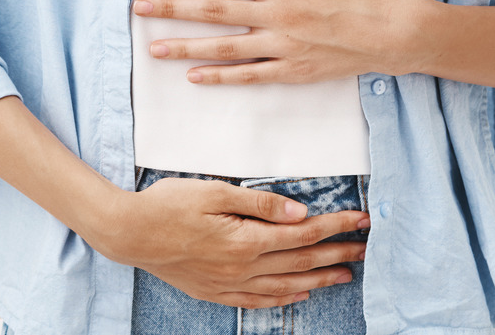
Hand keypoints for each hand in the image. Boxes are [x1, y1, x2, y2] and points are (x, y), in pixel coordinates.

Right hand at [92, 177, 369, 308]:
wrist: (129, 233)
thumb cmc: (168, 204)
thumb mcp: (214, 192)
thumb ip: (259, 203)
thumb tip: (299, 212)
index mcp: (245, 240)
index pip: (303, 234)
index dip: (336, 226)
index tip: (360, 219)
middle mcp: (242, 267)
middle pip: (301, 262)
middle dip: (337, 254)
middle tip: (366, 248)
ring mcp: (228, 284)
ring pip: (285, 286)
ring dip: (318, 280)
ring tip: (344, 275)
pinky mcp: (215, 291)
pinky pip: (258, 301)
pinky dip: (284, 300)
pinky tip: (299, 295)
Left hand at [132, 0, 432, 83]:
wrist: (401, 33)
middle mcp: (278, 18)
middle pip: (214, 13)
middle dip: (173, 9)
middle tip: (139, 8)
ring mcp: (284, 48)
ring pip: (225, 49)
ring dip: (187, 48)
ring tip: (154, 48)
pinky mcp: (295, 71)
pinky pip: (251, 77)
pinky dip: (222, 78)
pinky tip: (197, 77)